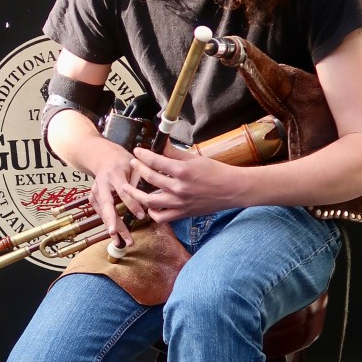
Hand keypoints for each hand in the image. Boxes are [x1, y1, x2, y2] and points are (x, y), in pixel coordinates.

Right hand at [87, 144, 144, 246]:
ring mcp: (95, 191)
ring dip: (112, 228)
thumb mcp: (133, 164)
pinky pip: (101, 214)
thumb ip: (141, 179)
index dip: (132, 204)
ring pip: (103, 213)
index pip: (123, 191)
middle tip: (117, 234)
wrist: (101, 156)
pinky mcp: (93, 198)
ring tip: (120, 243)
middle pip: (107, 205)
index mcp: (114, 174)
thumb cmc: (122, 161)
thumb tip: (152, 196)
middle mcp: (102, 184)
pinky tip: (116, 237)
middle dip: (113, 221)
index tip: (141, 215)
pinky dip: (108, 225)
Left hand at [123, 148, 241, 222]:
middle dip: (138, 168)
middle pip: (149, 178)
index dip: (143, 155)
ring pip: (149, 201)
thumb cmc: (216, 172)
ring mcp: (179, 203)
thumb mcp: (195, 158)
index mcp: (182, 171)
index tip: (137, 151)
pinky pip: (161, 217)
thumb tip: (161, 144)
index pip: (155, 161)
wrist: (232, 190)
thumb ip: (174, 153)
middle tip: (133, 163)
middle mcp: (178, 188)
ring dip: (136, 194)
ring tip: (129, 188)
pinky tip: (149, 205)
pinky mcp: (182, 214)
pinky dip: (152, 212)